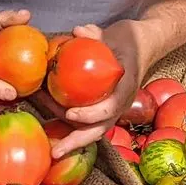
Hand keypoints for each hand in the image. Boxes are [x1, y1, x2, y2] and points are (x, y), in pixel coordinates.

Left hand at [44, 21, 149, 158]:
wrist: (142, 47)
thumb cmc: (130, 42)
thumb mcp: (118, 35)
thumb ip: (98, 36)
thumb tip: (78, 31)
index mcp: (124, 91)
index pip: (109, 110)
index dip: (90, 115)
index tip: (70, 113)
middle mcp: (116, 106)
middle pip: (96, 132)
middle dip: (75, 143)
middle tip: (55, 153)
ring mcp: (108, 111)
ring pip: (87, 131)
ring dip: (65, 135)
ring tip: (43, 133)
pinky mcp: (98, 109)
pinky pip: (81, 122)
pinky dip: (64, 123)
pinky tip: (45, 120)